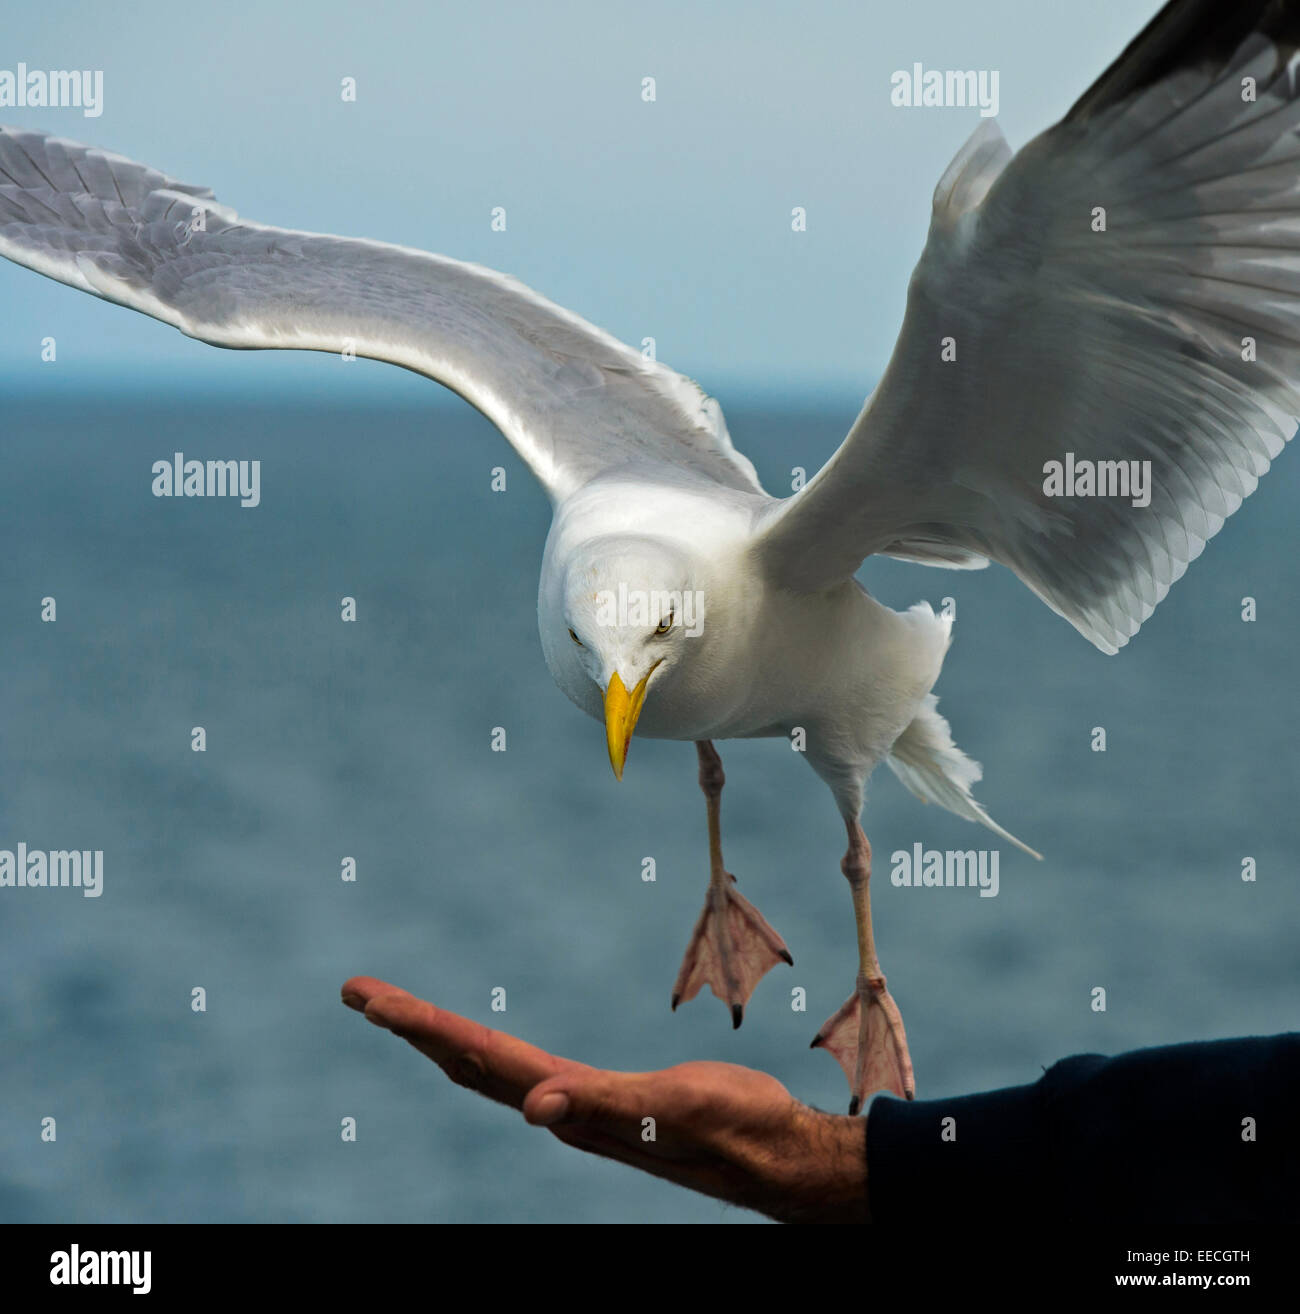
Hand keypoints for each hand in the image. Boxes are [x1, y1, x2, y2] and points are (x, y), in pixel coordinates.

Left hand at [341, 976, 868, 1222]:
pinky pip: (529, 1075)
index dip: (422, 1026)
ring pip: (492, 1071)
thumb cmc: (737, 1130)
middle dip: (412, 1027)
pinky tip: (486, 1052)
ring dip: (441, 1039)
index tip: (369, 998)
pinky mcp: (606, 1104)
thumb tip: (534, 1107)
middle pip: (469, 1063)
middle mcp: (565, 1109)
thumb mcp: (675, 1111)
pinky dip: (491, 1054)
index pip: (479, 1057)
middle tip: (358, 992)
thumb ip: (608, 1108)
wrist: (778, 1159)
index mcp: (573, 1104)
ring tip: (398, 1014)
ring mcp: (582, 1109)